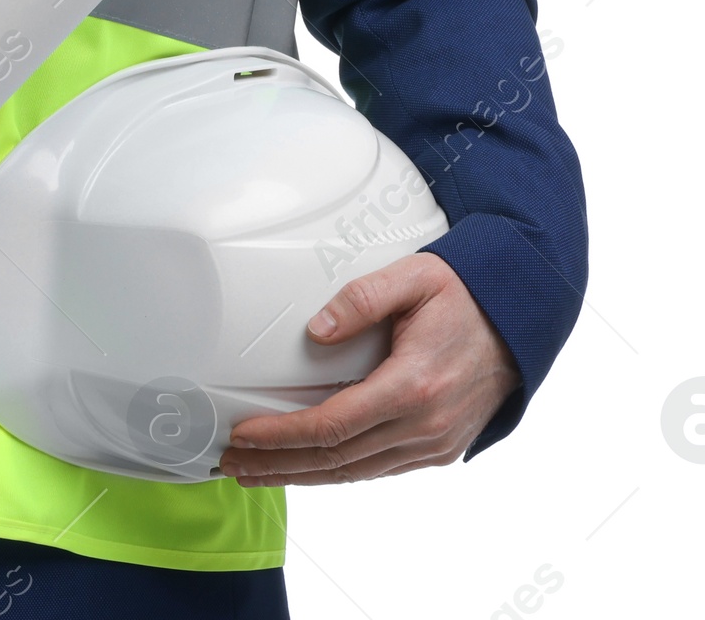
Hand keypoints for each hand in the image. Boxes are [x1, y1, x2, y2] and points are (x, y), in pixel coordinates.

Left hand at [218, 253, 520, 485]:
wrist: (520, 321)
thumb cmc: (464, 296)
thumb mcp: (413, 278)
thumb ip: (363, 298)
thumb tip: (317, 331)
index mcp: (412, 386)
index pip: (332, 426)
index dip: (282, 436)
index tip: (243, 436)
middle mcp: (424, 426)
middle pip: (336, 460)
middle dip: (278, 464)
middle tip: (233, 464)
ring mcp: (434, 444)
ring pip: (355, 473)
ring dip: (303, 475)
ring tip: (258, 472)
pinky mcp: (439, 449)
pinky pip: (379, 470)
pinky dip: (339, 472)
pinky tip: (310, 467)